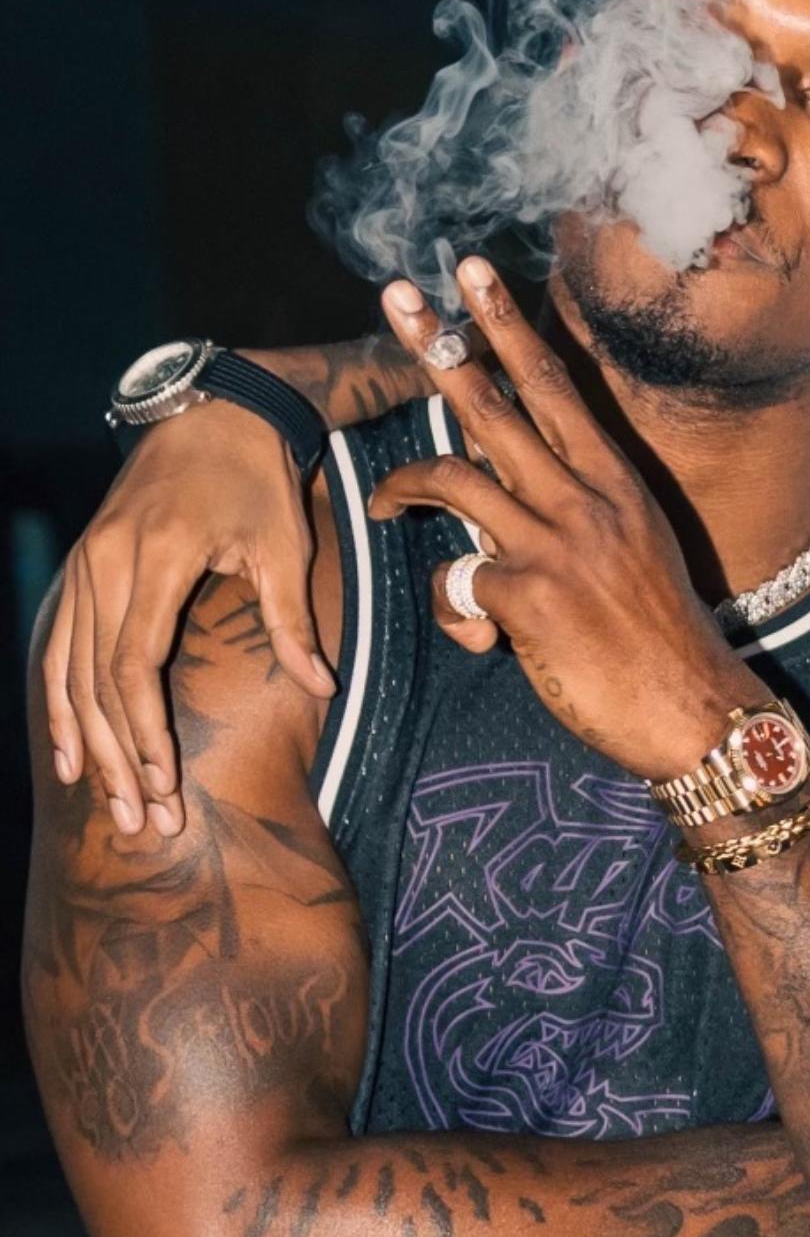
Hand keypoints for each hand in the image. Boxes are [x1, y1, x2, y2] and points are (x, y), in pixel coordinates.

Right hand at [43, 399, 334, 839]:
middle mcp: (105, 565)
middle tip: (144, 822)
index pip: (134, 666)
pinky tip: (72, 756)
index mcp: (155, 560)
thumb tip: (321, 687)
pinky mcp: (83, 569)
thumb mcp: (285, 544)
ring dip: (89, 744)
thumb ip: (292, 619)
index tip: (166, 785)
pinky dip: (61, 704)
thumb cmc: (257, 481)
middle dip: (120, 758)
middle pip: (96, 681)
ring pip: (70, 672)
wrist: (214, 414)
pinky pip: (60, 647)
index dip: (145, 733)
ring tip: (111, 806)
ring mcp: (85, 566)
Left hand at [365, 263, 759, 781]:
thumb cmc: (664, 644)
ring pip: (455, 477)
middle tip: (397, 295)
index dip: (509, 327)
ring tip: (386, 502)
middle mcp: (588, 501)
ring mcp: (556, 545)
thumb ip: (571, 528)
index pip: (557, 387)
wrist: (697, 713)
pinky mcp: (527, 597)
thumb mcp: (634, 561)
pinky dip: (456, 610)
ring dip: (406, 484)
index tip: (474, 275)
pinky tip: (481, 636)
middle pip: (496, 404)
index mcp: (618, 485)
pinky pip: (456, 581)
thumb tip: (499, 536)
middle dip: (440, 344)